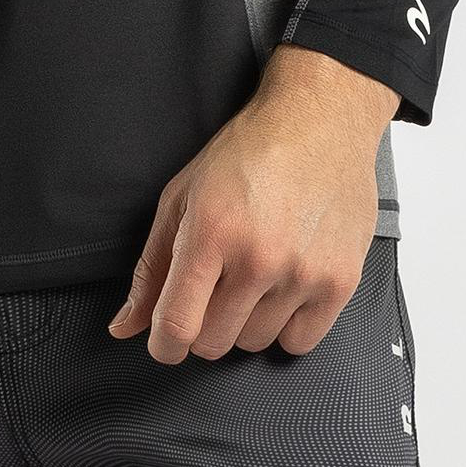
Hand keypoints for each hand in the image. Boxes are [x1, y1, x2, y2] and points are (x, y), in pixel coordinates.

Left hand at [106, 43, 397, 363]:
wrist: (318, 121)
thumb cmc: (248, 152)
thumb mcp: (182, 196)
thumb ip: (151, 267)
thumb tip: (125, 325)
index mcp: (210, 232)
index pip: (176, 325)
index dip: (163, 345)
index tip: (165, 342)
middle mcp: (257, 257)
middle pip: (214, 342)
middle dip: (203, 323)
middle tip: (214, 285)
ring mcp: (302, 273)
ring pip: (255, 343)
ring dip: (246, 321)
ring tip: (254, 273)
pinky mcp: (340, 282)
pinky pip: (299, 343)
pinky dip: (286, 326)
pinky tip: (283, 287)